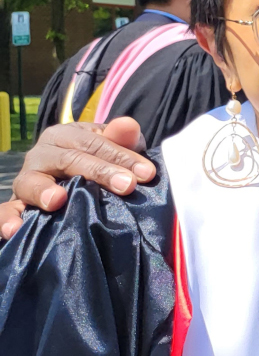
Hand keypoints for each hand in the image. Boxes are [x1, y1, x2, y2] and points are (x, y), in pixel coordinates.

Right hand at [6, 118, 156, 235]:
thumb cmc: (98, 163)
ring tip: (57, 201)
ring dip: (42, 191)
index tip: (147, 173)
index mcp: (64, 136)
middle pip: (68, 160)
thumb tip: (129, 125)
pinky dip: (6, 218)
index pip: (93, 142)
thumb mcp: (113, 150)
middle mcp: (41, 154)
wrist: (74, 182)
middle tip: (127, 187)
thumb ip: (122, 139)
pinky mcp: (16, 204)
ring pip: (30, 182)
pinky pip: (5, 210)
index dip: (121, 156)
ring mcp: (26, 179)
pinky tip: (14, 229)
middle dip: (99, 172)